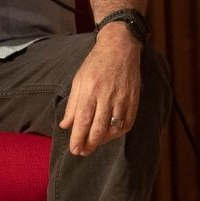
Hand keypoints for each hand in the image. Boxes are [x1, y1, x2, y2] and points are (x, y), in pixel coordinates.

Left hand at [60, 27, 144, 155]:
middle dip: (89, 144)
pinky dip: (118, 132)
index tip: (74, 149)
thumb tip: (65, 125)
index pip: (83, 121)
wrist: (120, 48)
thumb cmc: (96, 64)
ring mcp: (122, 98)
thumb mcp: (78, 81)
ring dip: (103, 140)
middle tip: (82, 152)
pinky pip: (128, 122)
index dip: (78, 138)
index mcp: (90, 90)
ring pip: (114, 128)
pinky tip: (110, 135)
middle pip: (98, 128)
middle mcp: (107, 96)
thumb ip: (73, 105)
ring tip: (94, 144)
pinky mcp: (134, 99)